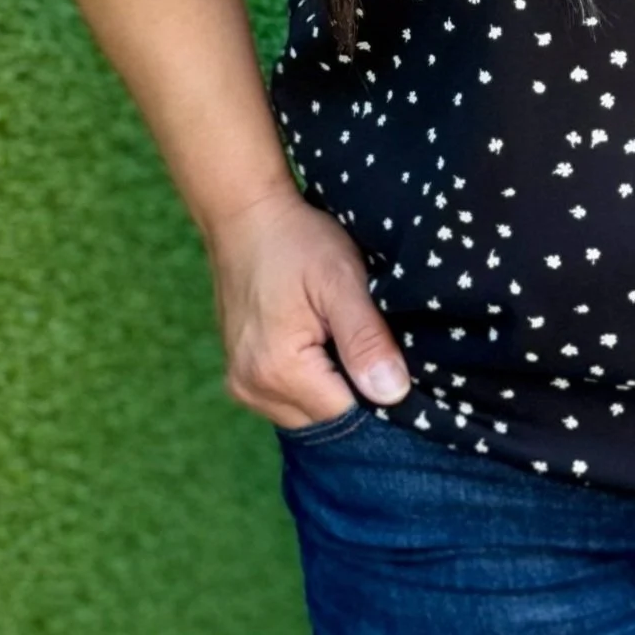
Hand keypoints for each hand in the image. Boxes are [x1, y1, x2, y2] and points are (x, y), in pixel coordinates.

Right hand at [206, 188, 410, 429]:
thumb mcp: (341, 280)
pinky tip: (322, 342)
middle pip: (325, 418)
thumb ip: (366, 339)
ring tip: (343, 336)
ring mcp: (242, 384)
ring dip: (332, 385)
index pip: (346, 413)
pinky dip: (311, 380)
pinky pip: (287, 398)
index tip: (390, 354)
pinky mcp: (240, 374)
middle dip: (354, 389)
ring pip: (307, 412)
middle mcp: (252, 389)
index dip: (377, 390)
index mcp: (278, 371)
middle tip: (369, 339)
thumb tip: (394, 393)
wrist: (247, 216)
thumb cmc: (298, 241)